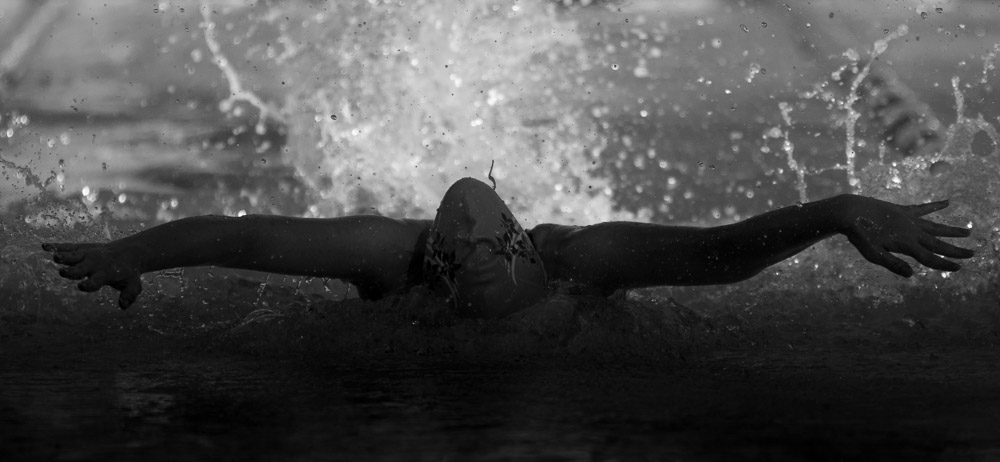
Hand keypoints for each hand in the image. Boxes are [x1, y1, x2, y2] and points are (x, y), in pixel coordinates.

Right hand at [42, 242, 143, 308]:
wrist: (129, 251)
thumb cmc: (128, 273)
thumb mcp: (134, 284)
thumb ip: (129, 295)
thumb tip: (123, 306)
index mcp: (106, 274)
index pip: (96, 281)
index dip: (89, 284)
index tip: (81, 286)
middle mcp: (95, 264)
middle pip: (81, 268)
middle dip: (73, 271)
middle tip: (63, 272)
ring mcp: (88, 255)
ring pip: (74, 256)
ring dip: (64, 256)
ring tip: (54, 256)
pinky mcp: (82, 248)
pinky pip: (68, 247)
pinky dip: (57, 246)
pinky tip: (44, 246)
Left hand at [838, 196, 974, 276]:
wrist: (850, 211)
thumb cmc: (859, 235)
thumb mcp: (873, 255)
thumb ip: (893, 264)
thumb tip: (912, 274)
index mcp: (906, 244)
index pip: (929, 257)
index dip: (944, 264)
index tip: (959, 267)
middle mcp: (911, 231)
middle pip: (937, 243)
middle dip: (955, 249)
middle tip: (973, 253)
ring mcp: (908, 219)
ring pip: (935, 226)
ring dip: (951, 230)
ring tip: (968, 232)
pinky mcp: (902, 210)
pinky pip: (923, 208)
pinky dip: (936, 206)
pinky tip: (948, 202)